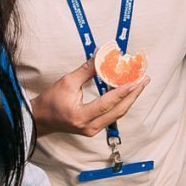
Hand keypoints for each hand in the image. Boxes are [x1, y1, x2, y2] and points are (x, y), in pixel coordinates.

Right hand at [30, 58, 148, 138]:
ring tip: (140, 84)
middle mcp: (90, 127)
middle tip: (144, 79)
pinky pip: (113, 115)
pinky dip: (121, 103)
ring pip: (118, 114)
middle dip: (133, 94)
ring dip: (130, 98)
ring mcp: (93, 130)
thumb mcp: (67, 82)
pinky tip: (128, 92)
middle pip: (118, 110)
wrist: (40, 119)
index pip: (107, 103)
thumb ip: (87, 70)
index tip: (136, 80)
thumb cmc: (50, 101)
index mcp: (81, 117)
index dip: (123, 91)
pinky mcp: (94, 128)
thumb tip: (101, 55)